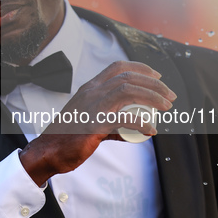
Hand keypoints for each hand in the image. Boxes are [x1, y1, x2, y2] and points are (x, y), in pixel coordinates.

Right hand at [19, 60, 175, 185]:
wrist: (48, 150)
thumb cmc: (69, 137)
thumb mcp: (89, 120)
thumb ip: (113, 124)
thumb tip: (138, 130)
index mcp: (90, 88)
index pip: (118, 67)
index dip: (141, 68)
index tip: (158, 76)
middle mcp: (91, 92)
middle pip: (128, 78)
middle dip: (154, 84)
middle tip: (169, 96)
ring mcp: (92, 107)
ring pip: (127, 91)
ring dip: (152, 96)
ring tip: (166, 107)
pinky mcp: (94, 125)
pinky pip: (123, 120)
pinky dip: (140, 123)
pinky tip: (151, 130)